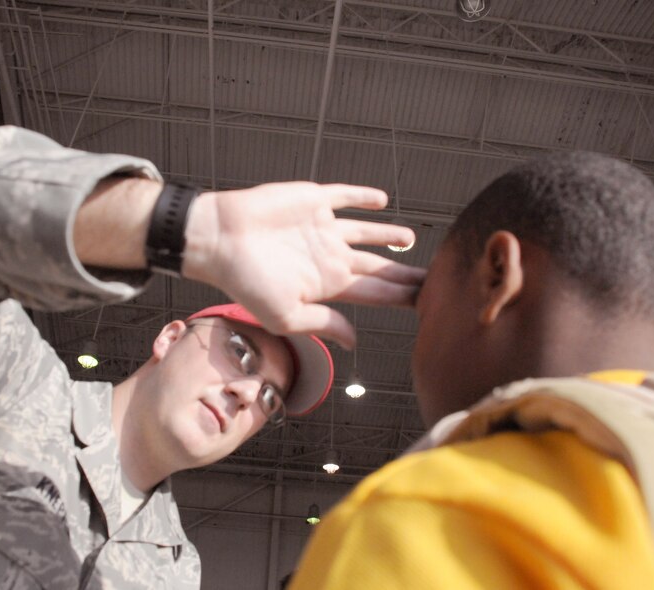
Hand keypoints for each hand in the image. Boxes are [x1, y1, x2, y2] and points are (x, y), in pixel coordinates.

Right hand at [182, 182, 425, 347]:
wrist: (220, 238)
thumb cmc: (246, 281)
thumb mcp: (286, 315)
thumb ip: (323, 325)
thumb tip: (354, 343)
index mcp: (328, 284)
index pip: (376, 292)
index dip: (402, 296)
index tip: (429, 301)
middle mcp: (330, 256)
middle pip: (378, 265)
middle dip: (405, 272)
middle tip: (434, 276)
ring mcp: (324, 228)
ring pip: (367, 232)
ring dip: (388, 234)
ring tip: (409, 238)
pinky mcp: (314, 201)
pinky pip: (345, 197)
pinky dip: (364, 197)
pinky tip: (381, 200)